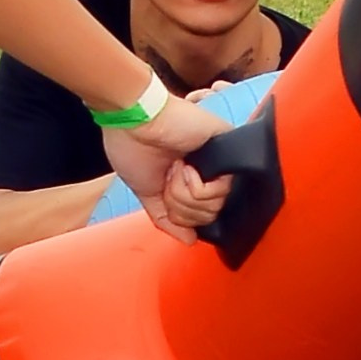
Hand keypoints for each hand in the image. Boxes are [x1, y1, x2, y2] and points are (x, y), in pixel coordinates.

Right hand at [100, 98, 231, 244]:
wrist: (134, 119)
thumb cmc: (132, 146)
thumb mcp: (147, 193)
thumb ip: (167, 219)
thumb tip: (189, 240)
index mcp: (188, 180)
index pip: (198, 217)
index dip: (179, 215)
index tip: (164, 192)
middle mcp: (207, 171)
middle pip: (208, 215)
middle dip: (180, 204)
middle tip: (169, 178)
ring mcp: (218, 162)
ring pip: (214, 206)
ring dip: (185, 192)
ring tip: (176, 168)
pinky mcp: (228, 149)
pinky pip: (220, 191)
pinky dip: (195, 185)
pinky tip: (185, 166)